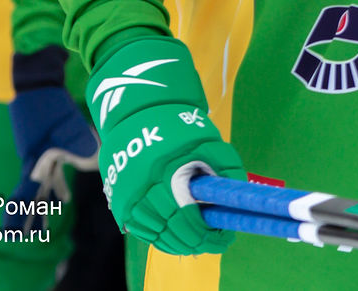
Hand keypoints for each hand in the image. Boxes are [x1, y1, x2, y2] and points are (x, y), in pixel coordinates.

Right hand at [6, 88, 98, 229]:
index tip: (14, 232)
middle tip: (31, 235)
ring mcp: (38, 149)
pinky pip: (50, 168)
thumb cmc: (50, 101)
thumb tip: (93, 157)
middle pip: (33, 191)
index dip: (21, 212)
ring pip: (44, 180)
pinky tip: (63, 195)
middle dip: (33, 213)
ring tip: (59, 208)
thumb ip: (78, 141)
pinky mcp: (45, 142)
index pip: (28, 191)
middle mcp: (33, 157)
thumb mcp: (66, 123)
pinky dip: (56, 181)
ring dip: (50, 195)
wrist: (37, 80)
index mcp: (36, 157)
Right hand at [87, 36, 243, 254]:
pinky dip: (158, 238)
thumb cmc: (181, 128)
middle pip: (170, 228)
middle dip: (195, 241)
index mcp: (168, 170)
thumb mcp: (210, 143)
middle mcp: (143, 185)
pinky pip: (139, 229)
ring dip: (177, 243)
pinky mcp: (118, 199)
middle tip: (213, 244)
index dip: (207, 233)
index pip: (187, 216)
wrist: (141, 112)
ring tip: (196, 244)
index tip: (224, 239)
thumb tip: (238, 202)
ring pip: (154, 232)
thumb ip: (226, 171)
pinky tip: (174, 239)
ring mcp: (127, 194)